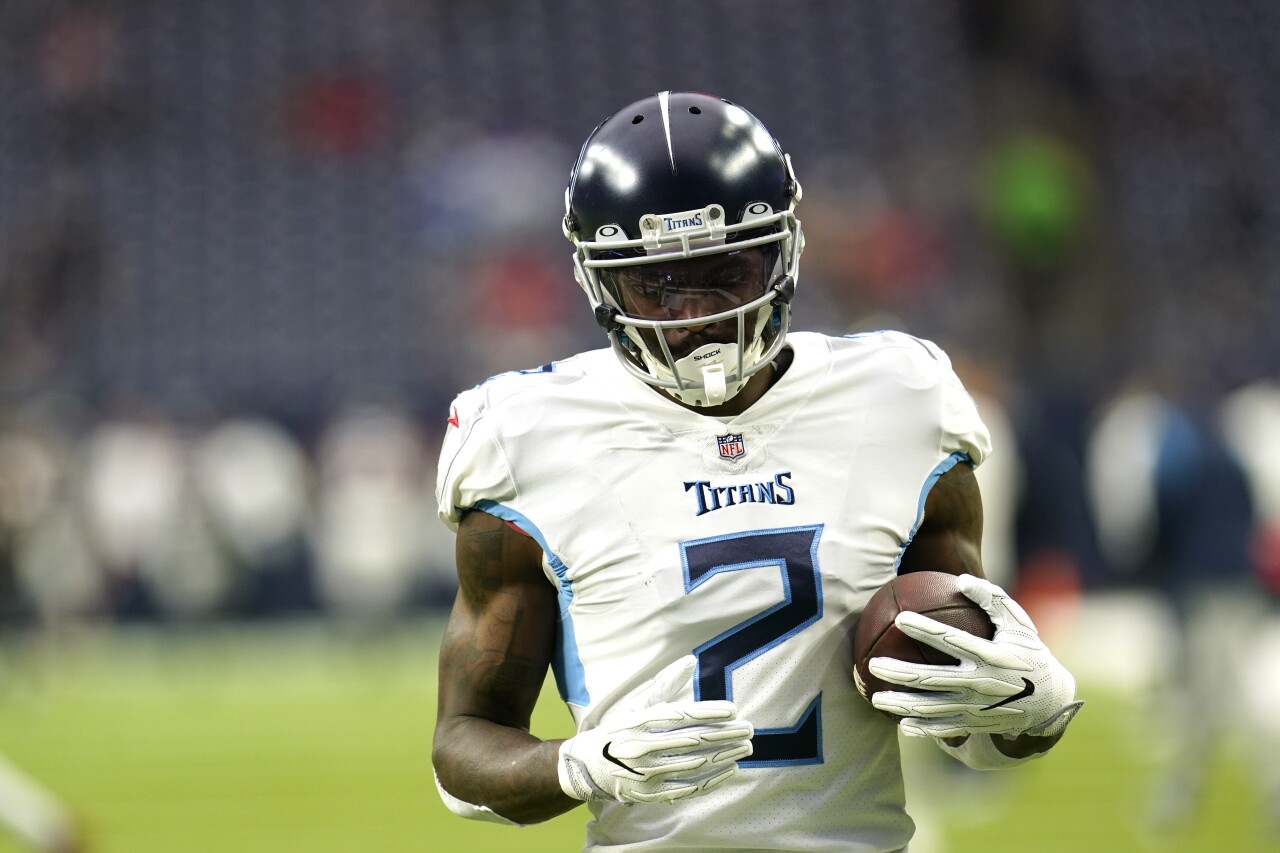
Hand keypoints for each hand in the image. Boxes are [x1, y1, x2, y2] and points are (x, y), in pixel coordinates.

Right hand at [558, 656, 753, 803]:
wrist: (586, 768)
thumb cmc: (618, 731)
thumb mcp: (636, 705)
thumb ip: (665, 684)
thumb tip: (690, 660)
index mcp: (640, 722)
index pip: (683, 716)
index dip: (710, 713)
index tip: (733, 710)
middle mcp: (644, 747)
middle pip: (694, 740)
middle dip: (726, 734)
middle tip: (749, 729)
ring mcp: (648, 774)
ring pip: (695, 765)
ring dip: (724, 756)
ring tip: (746, 747)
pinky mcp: (652, 794)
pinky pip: (688, 788)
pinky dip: (712, 780)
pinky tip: (730, 770)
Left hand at [869, 574, 1082, 738]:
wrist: (1052, 702)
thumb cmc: (1029, 653)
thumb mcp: (1018, 623)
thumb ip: (992, 599)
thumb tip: (960, 580)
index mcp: (991, 655)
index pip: (951, 640)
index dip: (924, 629)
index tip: (900, 618)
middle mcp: (981, 683)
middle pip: (931, 678)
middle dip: (899, 672)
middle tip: (873, 664)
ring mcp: (977, 707)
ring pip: (931, 707)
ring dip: (901, 704)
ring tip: (875, 698)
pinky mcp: (976, 724)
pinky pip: (944, 728)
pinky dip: (922, 727)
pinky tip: (901, 723)